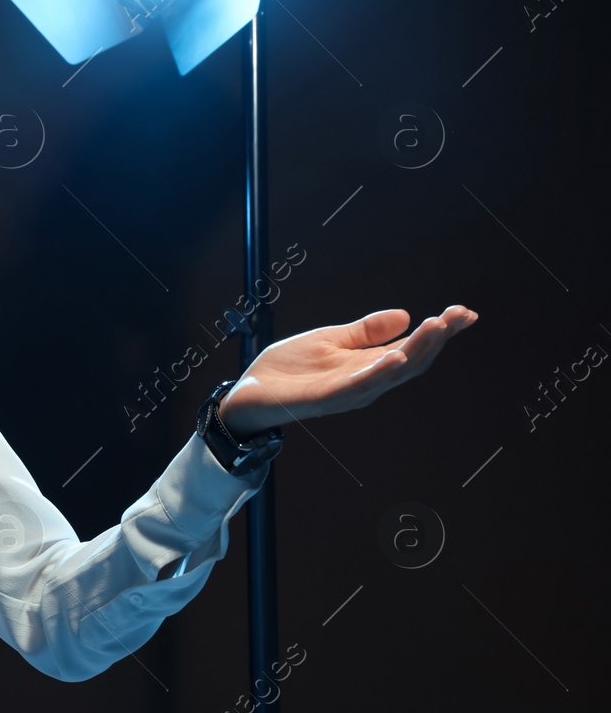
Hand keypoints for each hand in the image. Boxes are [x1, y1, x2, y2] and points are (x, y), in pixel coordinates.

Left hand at [218, 305, 478, 438]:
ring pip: (390, 374)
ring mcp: (347, 393)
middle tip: (458, 316)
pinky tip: (393, 358)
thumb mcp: (330, 340)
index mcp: (368, 366)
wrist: (248, 392)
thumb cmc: (288, 370)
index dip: (439, 333)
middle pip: (410, 362)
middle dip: (436, 339)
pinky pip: (355, 387)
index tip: (464, 313)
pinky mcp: (324, 399)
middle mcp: (365, 383)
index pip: (412, 349)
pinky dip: (376, 374)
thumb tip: (404, 315)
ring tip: (437, 328)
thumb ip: (365, 332)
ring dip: (415, 351)